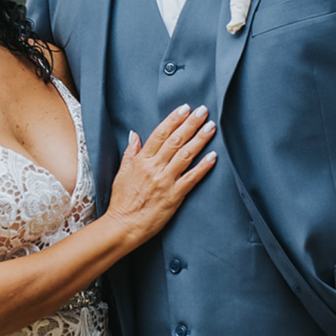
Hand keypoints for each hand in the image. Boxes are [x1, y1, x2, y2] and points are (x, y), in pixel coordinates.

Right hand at [104, 104, 217, 242]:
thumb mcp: (122, 173)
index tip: (184, 109)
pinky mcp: (174, 196)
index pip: (160, 134)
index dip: (173, 120)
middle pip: (175, 141)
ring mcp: (165, 182)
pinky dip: (203, 167)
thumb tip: (134, 134)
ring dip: (200, 140)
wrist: (123, 226)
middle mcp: (154, 168)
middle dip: (190, 124)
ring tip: (211, 127)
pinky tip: (213, 156)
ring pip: (185, 155)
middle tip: (203, 111)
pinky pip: (191, 178)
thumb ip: (131, 152)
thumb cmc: (122, 201)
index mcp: (141, 161)